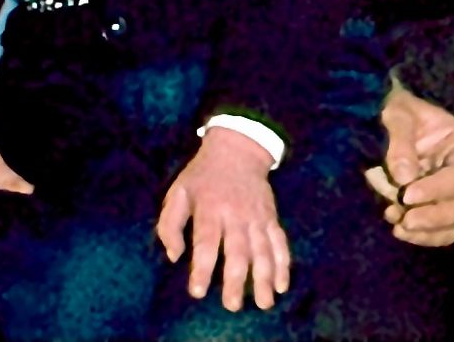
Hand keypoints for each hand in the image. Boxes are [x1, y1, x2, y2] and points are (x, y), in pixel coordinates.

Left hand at [156, 127, 288, 311]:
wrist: (237, 149)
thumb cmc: (203, 175)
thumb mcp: (179, 191)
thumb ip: (170, 224)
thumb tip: (174, 256)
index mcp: (209, 209)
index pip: (206, 242)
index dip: (202, 268)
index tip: (198, 292)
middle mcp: (235, 215)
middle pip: (237, 251)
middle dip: (236, 280)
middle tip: (232, 305)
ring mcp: (256, 217)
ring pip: (262, 250)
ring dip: (264, 278)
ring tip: (262, 303)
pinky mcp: (271, 217)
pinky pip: (280, 242)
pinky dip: (283, 264)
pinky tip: (281, 286)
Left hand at [372, 82, 453, 245]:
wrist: (397, 116)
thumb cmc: (401, 109)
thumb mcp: (398, 113)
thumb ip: (401, 142)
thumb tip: (403, 179)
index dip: (435, 191)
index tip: (406, 195)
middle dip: (433, 217)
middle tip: (403, 219)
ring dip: (428, 231)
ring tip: (398, 227)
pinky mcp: (447, 205)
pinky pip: (445, 231)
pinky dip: (426, 236)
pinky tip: (401, 232)